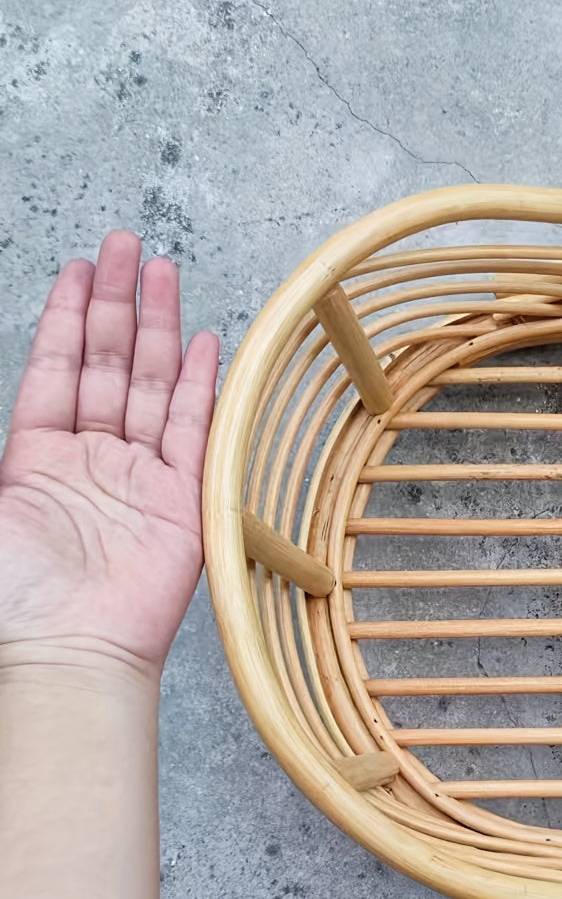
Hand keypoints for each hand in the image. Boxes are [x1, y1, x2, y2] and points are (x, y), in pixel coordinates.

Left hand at [0, 232, 218, 680]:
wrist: (72, 650)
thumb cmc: (16, 596)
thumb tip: (4, 426)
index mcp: (36, 456)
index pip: (59, 368)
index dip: (70, 317)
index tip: (81, 268)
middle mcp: (92, 457)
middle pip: (111, 365)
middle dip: (118, 304)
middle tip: (128, 248)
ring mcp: (140, 475)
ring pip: (154, 385)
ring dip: (159, 328)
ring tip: (163, 273)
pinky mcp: (184, 498)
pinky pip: (195, 429)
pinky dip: (202, 385)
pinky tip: (205, 344)